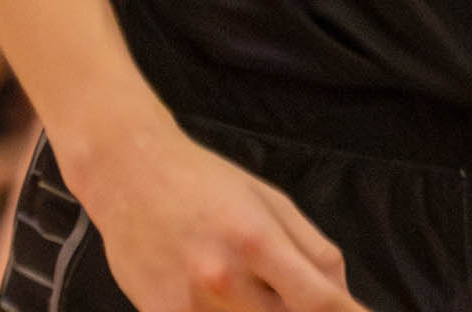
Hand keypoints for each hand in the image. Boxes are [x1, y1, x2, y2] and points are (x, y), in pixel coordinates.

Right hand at [79, 126, 360, 311]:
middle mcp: (223, 279)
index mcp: (257, 241)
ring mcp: (189, 306)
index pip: (320, 302)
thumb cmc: (205, 182)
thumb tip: (344, 298)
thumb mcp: (270, 201)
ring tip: (258, 292)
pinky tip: (229, 300)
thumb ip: (312, 251)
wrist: (127, 173)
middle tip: (299, 297)